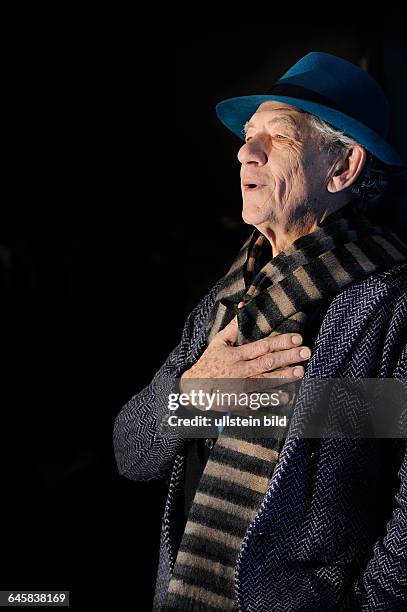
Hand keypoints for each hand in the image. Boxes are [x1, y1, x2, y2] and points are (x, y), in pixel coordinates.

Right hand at [180, 304, 310, 411]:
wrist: (194, 389)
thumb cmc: (209, 362)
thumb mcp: (219, 342)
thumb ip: (234, 326)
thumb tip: (245, 306)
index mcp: (236, 355)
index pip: (262, 346)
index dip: (280, 342)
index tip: (297, 338)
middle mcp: (240, 370)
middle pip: (267, 363)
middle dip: (288, 357)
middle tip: (306, 352)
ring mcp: (240, 387)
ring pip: (266, 381)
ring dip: (285, 377)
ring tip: (301, 371)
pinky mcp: (240, 401)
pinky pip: (259, 400)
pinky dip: (272, 398)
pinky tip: (287, 397)